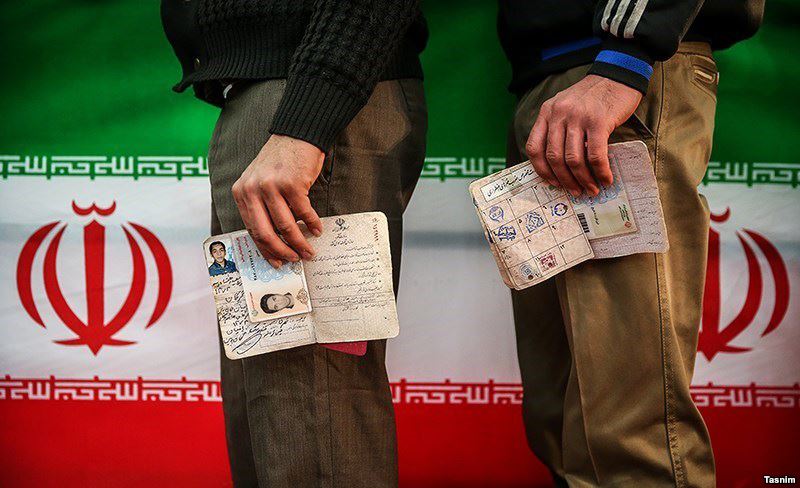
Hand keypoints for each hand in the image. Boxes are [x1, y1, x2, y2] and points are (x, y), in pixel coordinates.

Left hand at [232, 134, 324, 268]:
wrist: (297, 134)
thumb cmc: (281, 161)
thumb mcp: (260, 182)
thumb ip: (260, 207)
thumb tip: (274, 239)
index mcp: (241, 192)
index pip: (252, 230)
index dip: (265, 250)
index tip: (277, 261)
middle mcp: (252, 190)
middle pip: (266, 233)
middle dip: (282, 252)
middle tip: (294, 260)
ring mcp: (271, 186)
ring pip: (286, 226)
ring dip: (300, 242)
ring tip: (309, 250)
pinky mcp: (291, 183)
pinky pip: (303, 212)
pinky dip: (312, 224)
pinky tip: (317, 229)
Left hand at [525, 74, 642, 196]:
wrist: (618, 74)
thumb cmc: (593, 96)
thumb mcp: (566, 106)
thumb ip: (559, 128)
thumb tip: (561, 165)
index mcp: (547, 112)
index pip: (534, 147)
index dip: (541, 170)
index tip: (552, 182)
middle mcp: (559, 114)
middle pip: (553, 157)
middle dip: (564, 180)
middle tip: (576, 191)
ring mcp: (578, 117)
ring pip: (573, 159)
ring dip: (582, 179)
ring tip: (591, 189)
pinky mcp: (599, 121)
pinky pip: (595, 155)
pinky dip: (600, 171)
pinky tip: (606, 179)